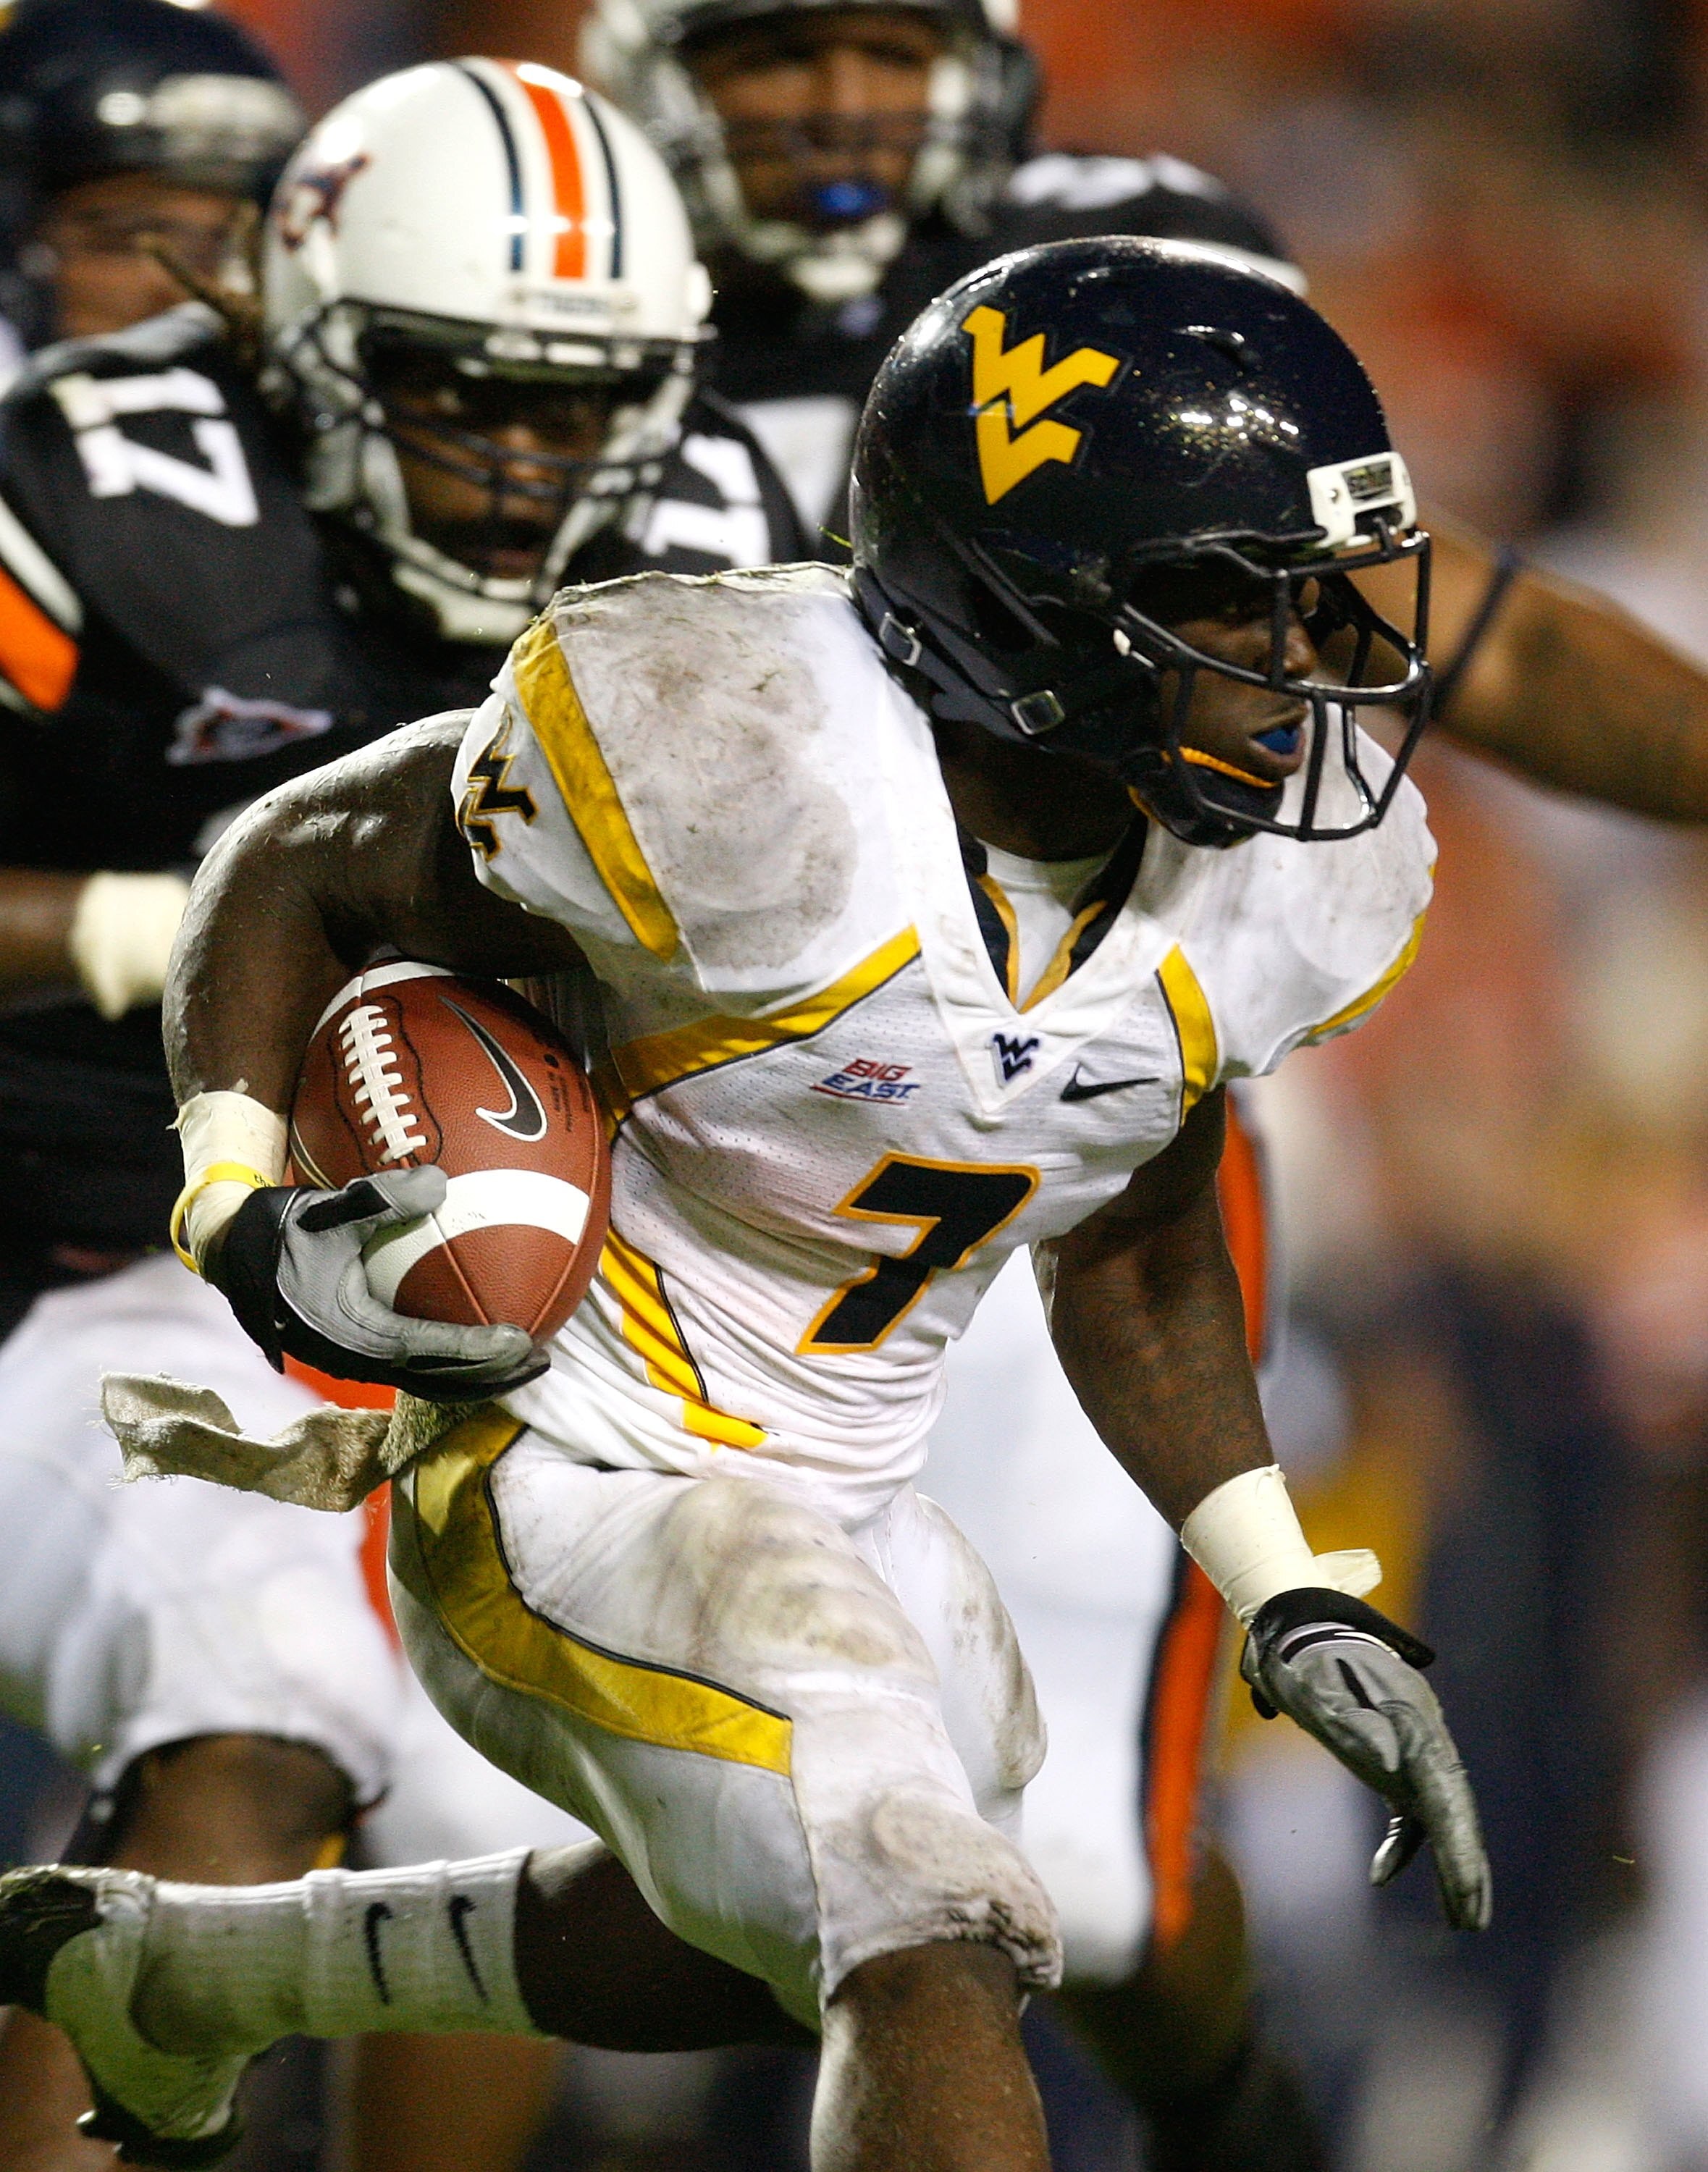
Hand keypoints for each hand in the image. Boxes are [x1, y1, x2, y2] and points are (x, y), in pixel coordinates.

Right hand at [211, 1165, 548, 1401]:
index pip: (429, 1348)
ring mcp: (353, 1362)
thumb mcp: (327, 1209)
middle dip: (491, 1377)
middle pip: (437, 1382)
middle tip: (542, 1361)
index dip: (478, 1349)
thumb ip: (381, 1198)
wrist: (227, 1251)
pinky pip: (414, 1369)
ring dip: (477, 1378)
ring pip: (427, 1382)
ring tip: (526, 1363)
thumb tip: (441, 1182)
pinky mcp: (354, 1354)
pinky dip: (451, 1365)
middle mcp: (354, 1359)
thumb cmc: (278, 1228)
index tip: (523, 1339)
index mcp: (350, 1332)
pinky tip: (483, 1347)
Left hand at [1242, 1588, 1490, 1931]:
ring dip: (1451, 1864)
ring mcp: (1414, 1749)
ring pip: (1443, 1813)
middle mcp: (1424, 1737)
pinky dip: (1403, 1843)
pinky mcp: (1395, 1760)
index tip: (1465, 1890)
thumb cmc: (1309, 1656)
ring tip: (1462, 1918)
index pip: (1446, 1794)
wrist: (1301, 1625)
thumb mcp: (1322, 1683)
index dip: (1458, 1846)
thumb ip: (1353, 1721)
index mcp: (1414, 1721)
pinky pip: (1412, 1809)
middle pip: (1455, 1809)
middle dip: (1466, 1866)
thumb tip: (1388, 1765)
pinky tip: (1382, 1873)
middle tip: (1472, 1921)